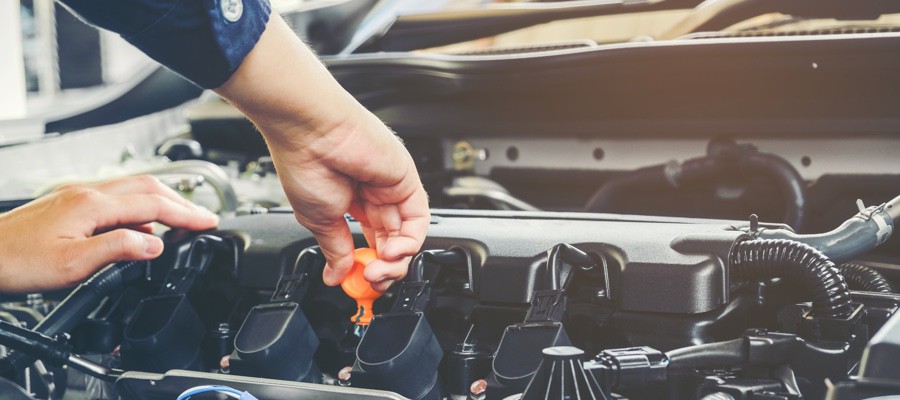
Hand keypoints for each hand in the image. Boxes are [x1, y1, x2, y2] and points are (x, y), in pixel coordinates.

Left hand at [0, 175, 218, 292]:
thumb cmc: (17, 261)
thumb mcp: (73, 264)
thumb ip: (118, 250)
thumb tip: (156, 245)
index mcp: (92, 205)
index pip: (152, 204)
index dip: (185, 214)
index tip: (208, 222)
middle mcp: (86, 192)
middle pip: (148, 186)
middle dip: (181, 201)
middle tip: (203, 217)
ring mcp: (77, 195)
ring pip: (132, 188)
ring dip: (162, 200)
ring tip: (182, 217)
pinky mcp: (70, 203)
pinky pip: (116, 197)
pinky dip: (141, 206)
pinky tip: (142, 225)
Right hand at [269, 109, 429, 291]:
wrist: (309, 132)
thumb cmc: (305, 163)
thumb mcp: (318, 220)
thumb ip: (335, 250)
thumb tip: (336, 275)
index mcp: (351, 203)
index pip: (369, 242)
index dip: (367, 265)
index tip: (358, 282)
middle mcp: (374, 195)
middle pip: (390, 242)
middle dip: (384, 269)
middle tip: (371, 281)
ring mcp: (391, 188)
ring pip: (406, 235)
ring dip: (395, 261)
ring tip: (378, 269)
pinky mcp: (406, 179)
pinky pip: (418, 218)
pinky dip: (409, 242)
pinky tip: (393, 252)